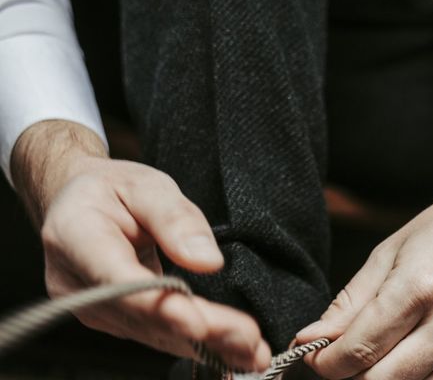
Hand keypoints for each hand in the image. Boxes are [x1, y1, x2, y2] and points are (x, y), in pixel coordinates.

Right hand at [11, 120, 270, 371]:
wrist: (80, 202)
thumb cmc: (114, 188)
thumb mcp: (146, 184)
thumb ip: (175, 217)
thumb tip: (209, 261)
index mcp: (76, 237)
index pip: (119, 281)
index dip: (161, 306)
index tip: (202, 324)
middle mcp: (76, 284)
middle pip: (144, 315)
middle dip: (200, 332)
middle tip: (249, 342)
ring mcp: (93, 307)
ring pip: (153, 332)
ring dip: (204, 345)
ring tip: (252, 352)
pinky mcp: (114, 317)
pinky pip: (155, 333)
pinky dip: (194, 343)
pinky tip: (230, 351)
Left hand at [297, 134, 432, 378]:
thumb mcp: (390, 251)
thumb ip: (351, 302)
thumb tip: (313, 337)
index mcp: (420, 287)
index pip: (359, 350)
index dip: (326, 362)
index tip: (313, 356)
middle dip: (349, 376)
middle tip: (340, 357)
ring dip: (384, 378)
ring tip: (377, 350)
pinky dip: (420, 376)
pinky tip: (414, 349)